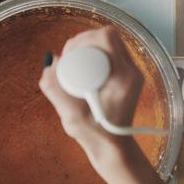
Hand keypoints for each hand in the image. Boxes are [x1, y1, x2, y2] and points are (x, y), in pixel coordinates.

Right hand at [39, 26, 143, 160]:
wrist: (112, 147)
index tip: (68, 53)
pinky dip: (96, 55)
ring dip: (90, 47)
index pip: (107, 37)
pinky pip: (112, 55)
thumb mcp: (69, 113)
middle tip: (68, 56)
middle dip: (84, 41)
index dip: (83, 39)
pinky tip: (82, 66)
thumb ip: (54, 88)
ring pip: (111, 44)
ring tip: (73, 60)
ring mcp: (132, 74)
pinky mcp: (127, 78)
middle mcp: (133, 72)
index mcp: (124, 76)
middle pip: (109, 37)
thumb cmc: (94, 133)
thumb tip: (50, 62)